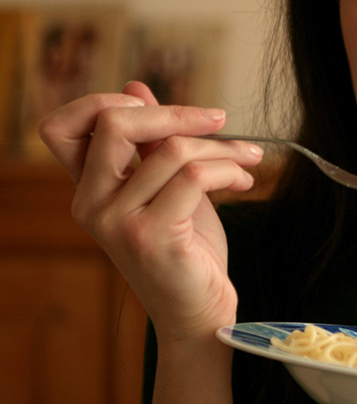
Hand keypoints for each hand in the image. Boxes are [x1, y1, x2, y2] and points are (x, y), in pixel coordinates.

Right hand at [38, 81, 263, 344]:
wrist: (200, 314)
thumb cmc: (187, 251)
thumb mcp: (167, 189)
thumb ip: (151, 144)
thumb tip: (137, 88)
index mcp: (88, 190)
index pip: (62, 128)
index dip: (104, 103)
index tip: (158, 108)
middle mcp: (92, 205)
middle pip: (115, 123)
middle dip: (177, 112)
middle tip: (219, 119)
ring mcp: (118, 222)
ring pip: (172, 150)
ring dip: (223, 148)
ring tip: (248, 159)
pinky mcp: (153, 238)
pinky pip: (195, 176)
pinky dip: (230, 169)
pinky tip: (245, 181)